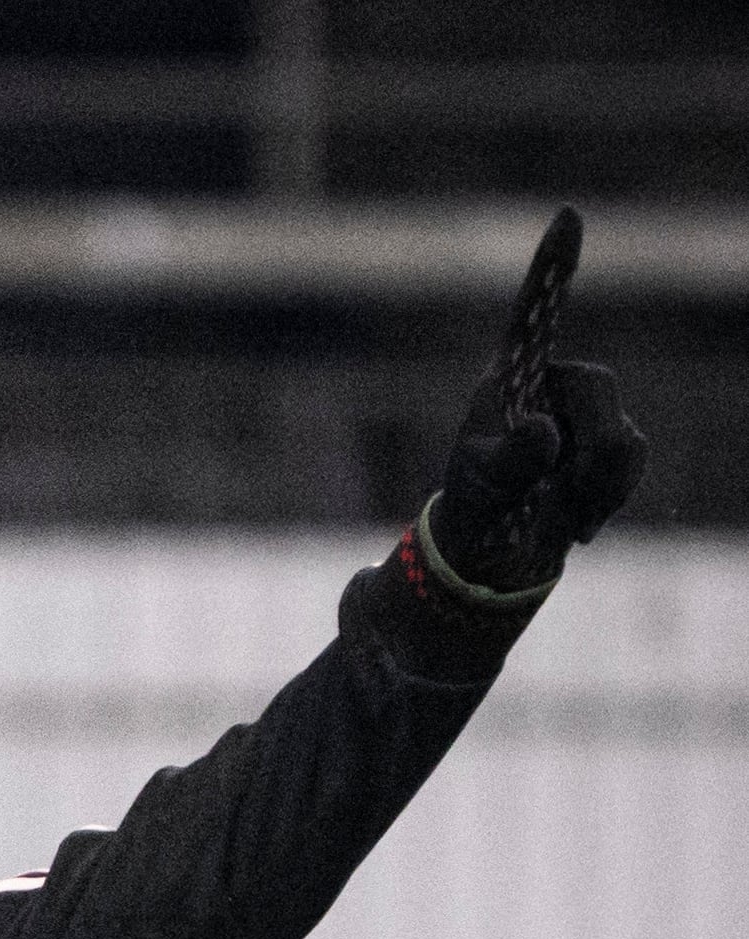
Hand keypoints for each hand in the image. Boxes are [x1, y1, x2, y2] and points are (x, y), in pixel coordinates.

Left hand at [427, 207, 648, 596]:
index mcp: (509, 383)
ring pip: (623, 434)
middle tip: (558, 492)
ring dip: (598, 483)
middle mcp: (550, 387)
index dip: (552, 271)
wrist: (496, 554)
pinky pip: (631, 458)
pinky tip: (578, 522)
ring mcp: (581, 415)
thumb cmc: (476, 511)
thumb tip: (546, 431)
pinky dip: (609, 495)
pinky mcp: (606, 442)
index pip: (532, 319)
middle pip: (600, 388)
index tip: (567, 215)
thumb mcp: (483, 490)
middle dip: (589, 447)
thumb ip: (512, 461)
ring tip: (561, 513)